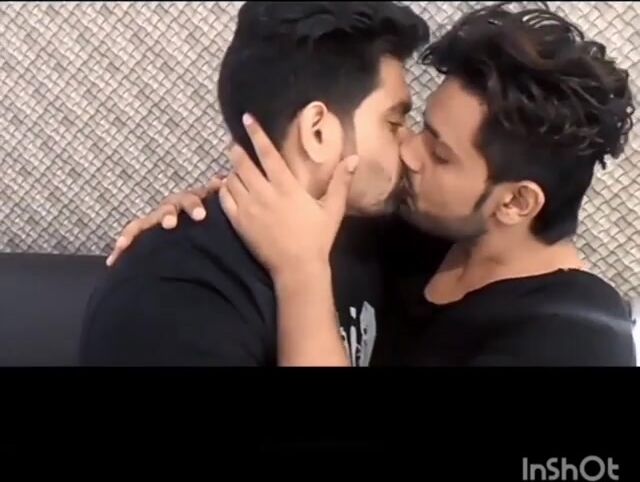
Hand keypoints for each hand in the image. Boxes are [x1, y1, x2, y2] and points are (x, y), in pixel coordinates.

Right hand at [106, 176, 223, 265]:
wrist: (198, 228)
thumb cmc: (210, 219)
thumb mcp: (217, 208)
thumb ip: (218, 195)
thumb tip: (219, 181)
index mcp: (190, 202)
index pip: (191, 200)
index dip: (194, 206)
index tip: (201, 217)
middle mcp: (171, 208)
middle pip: (167, 208)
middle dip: (167, 216)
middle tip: (169, 224)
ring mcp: (156, 219)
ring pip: (144, 222)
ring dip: (133, 232)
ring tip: (123, 244)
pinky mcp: (145, 232)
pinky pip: (131, 237)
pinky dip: (123, 246)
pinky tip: (112, 260)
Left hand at [219, 113, 357, 279]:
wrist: (297, 268)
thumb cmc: (317, 238)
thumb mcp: (332, 209)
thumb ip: (341, 182)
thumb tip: (354, 158)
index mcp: (286, 187)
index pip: (267, 154)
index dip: (256, 134)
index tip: (246, 119)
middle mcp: (264, 194)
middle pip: (242, 164)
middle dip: (236, 150)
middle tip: (234, 143)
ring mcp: (249, 209)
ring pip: (231, 180)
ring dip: (231, 170)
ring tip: (233, 166)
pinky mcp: (239, 223)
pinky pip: (225, 200)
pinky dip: (224, 190)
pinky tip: (226, 187)